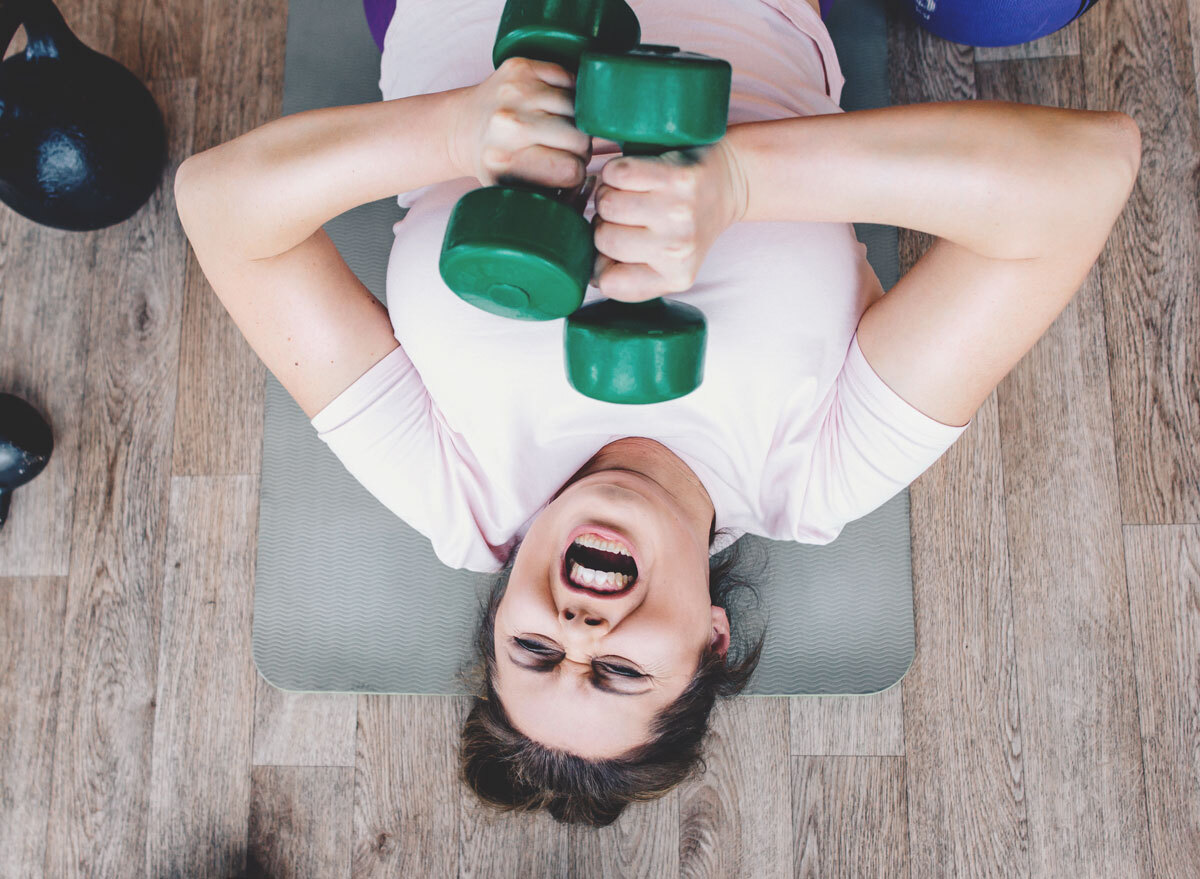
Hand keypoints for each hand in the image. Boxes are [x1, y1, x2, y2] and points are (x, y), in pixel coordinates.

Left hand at [450, 57, 592, 189]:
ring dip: (576, 120)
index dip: (576, 173)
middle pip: (579, 139)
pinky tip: (554, 105)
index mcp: (506, 161)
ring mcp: (515, 91)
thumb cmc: (495, 163)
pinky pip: (570, 78)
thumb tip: (589, 185)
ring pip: (579, 107)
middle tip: (565, 150)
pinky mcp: (520, 66)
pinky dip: (569, 92)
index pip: (572, 170)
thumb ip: (552, 196)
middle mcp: (509, 124)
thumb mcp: (516, 193)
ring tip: (560, 127)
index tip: (566, 171)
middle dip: (579, 148)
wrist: (461, 128)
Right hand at [591, 139, 748, 300]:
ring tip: (630, 194)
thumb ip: (631, 276)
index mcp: (674, 276)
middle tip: (627, 215)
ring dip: (608, 194)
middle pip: (602, 238)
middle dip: (605, 223)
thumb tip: (590, 271)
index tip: (616, 247)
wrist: (731, 180)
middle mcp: (678, 248)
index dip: (602, 262)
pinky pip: (617, 174)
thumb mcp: (668, 263)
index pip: (610, 282)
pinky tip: (635, 175)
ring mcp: (678, 212)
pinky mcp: (676, 177)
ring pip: (606, 204)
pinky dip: (616, 170)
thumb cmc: (689, 222)